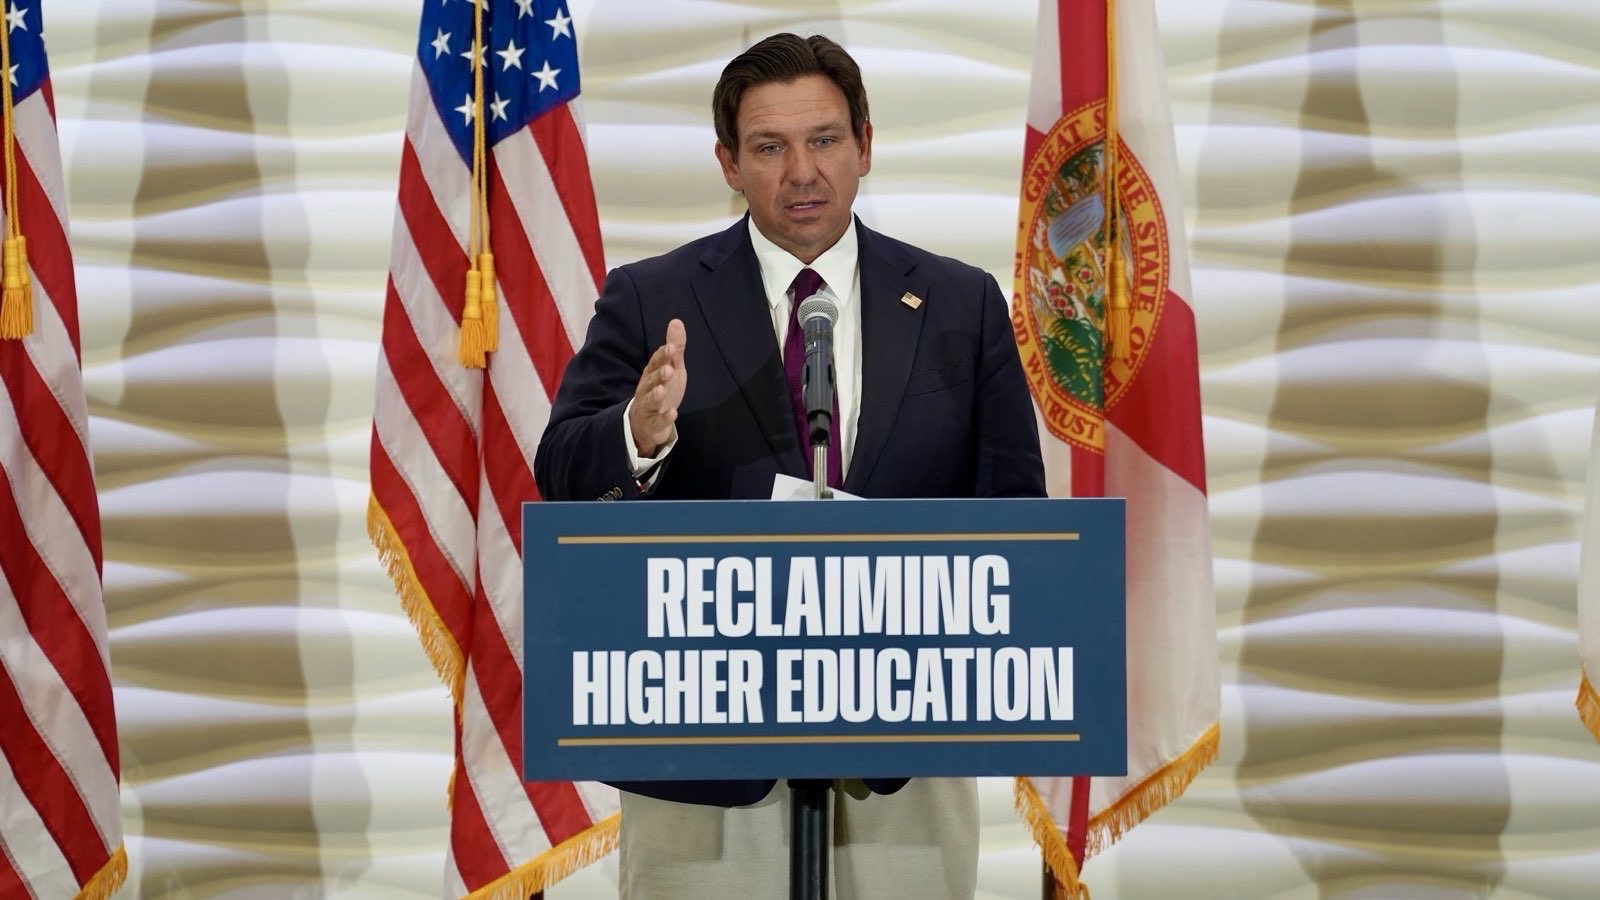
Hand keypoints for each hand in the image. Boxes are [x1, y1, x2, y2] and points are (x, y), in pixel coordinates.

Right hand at [629, 318, 686, 457]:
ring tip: (662, 391)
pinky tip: (672, 413)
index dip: (662, 356)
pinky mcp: (652, 423)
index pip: (655, 362)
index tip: (671, 347)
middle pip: (651, 381)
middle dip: (658, 375)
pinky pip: (657, 421)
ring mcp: (648, 407)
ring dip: (655, 396)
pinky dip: (664, 418)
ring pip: (650, 401)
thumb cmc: (661, 390)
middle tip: (668, 370)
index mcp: (652, 373)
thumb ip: (674, 348)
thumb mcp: (671, 368)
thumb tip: (676, 321)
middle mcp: (647, 389)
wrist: (646, 422)